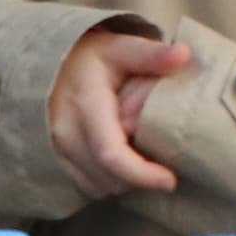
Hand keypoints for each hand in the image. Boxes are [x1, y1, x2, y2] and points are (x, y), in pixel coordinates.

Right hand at [47, 24, 189, 200]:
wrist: (52, 62)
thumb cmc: (92, 56)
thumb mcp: (121, 48)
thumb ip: (151, 55)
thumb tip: (184, 55)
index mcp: (85, 105)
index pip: (111, 154)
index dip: (142, 174)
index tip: (170, 179)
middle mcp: (65, 131)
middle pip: (108, 177)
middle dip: (139, 178)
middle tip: (162, 164)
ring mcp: (57, 148)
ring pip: (98, 187)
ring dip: (124, 181)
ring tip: (142, 160)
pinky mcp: (55, 159)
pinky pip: (87, 186)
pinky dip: (108, 181)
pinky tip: (122, 162)